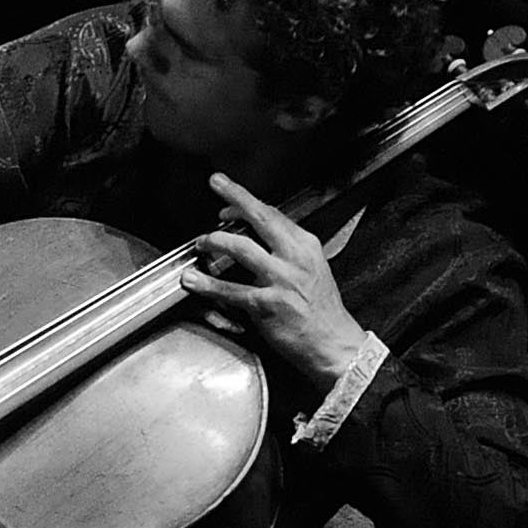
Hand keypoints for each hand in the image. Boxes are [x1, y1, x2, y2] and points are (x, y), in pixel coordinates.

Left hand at [179, 173, 366, 388]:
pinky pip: (230, 290)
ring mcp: (281, 280)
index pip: (273, 214)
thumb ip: (285, 251)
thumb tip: (256, 237)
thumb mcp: (312, 269)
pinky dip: (207, 285)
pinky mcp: (267, 304)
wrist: (334, 343)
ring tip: (201, 242)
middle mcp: (294, 258)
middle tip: (216, 183)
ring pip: (241, 248)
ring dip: (215, 241)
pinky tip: (193, 280)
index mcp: (306, 246)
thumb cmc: (321, 310)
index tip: (227, 202)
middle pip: (261, 217)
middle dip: (235, 196)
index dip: (246, 202)